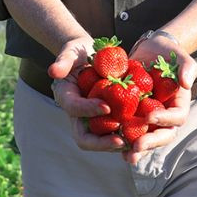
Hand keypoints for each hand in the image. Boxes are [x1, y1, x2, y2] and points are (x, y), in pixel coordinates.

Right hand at [47, 37, 126, 152]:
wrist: (94, 55)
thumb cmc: (80, 52)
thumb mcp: (71, 51)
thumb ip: (63, 60)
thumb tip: (53, 72)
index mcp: (67, 98)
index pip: (74, 108)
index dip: (88, 110)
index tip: (107, 107)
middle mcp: (79, 114)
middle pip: (84, 138)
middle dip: (101, 143)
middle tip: (120, 142)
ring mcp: (94, 119)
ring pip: (101, 140)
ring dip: (116, 145)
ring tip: (134, 144)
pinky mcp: (109, 118)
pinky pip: (116, 132)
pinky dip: (128, 136)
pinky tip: (143, 137)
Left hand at [120, 32, 196, 164]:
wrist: (149, 52)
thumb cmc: (168, 54)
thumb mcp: (180, 56)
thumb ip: (187, 67)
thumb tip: (186, 83)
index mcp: (178, 105)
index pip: (176, 118)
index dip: (165, 119)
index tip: (150, 116)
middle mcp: (165, 117)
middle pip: (162, 135)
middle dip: (150, 142)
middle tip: (137, 146)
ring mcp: (149, 119)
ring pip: (146, 139)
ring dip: (137, 149)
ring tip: (127, 156)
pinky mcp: (134, 117)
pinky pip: (130, 131)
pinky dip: (122, 140)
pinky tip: (111, 144)